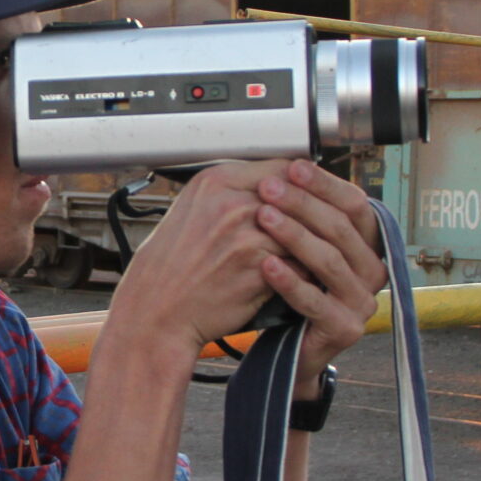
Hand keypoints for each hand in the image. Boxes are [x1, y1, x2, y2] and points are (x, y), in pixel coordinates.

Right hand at [105, 161, 296, 353]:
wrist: (156, 312)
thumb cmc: (172, 265)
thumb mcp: (193, 211)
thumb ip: (234, 192)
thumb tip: (278, 183)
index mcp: (216, 181)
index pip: (282, 168)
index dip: (302, 184)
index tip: (310, 197)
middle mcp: (232, 203)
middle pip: (298, 198)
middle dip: (312, 215)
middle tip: (324, 228)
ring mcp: (247, 236)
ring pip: (304, 232)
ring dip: (311, 245)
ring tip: (314, 255)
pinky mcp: (259, 269)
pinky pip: (300, 265)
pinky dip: (302, 273)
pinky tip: (296, 278)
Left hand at [248, 160, 387, 397]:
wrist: (285, 350)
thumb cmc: (291, 290)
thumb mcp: (300, 246)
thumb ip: (304, 214)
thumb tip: (288, 163)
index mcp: (366, 245)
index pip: (355, 205)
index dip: (325, 184)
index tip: (293, 167)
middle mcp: (372, 272)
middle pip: (341, 229)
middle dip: (303, 204)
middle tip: (269, 187)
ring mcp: (362, 303)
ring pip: (329, 261)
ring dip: (294, 235)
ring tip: (263, 216)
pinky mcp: (344, 329)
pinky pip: (315, 300)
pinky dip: (289, 280)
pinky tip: (266, 264)